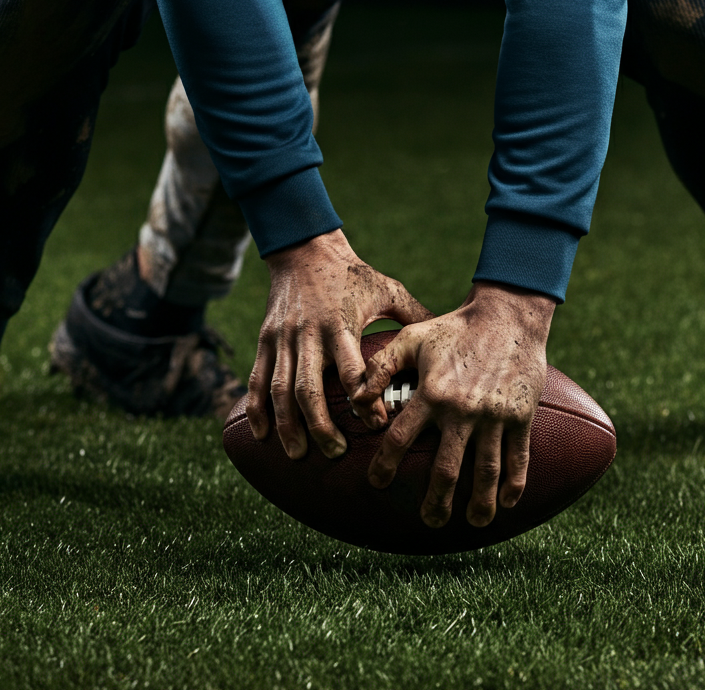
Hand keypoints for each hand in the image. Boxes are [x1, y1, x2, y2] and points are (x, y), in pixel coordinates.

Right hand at [248, 229, 432, 459]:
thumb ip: (414, 315)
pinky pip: (258, 377)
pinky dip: (257, 407)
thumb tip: (447, 337)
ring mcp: (284, 338)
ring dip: (288, 425)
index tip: (379, 426)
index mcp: (340, 325)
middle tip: (336, 453)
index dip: (365, 402)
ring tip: (299, 454)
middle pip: (309, 389)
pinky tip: (263, 433)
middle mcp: (309, 334)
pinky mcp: (266, 338)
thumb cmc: (352, 273)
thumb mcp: (387, 289)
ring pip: (281, 389)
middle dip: (321, 426)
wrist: (304, 249)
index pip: (351, 372)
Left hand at [353, 281, 553, 528]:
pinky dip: (514, 484)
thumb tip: (355, 399)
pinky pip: (518, 457)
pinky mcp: (520, 416)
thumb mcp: (412, 338)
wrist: (507, 315)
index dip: (384, 465)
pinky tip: (507, 504)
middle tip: (430, 521)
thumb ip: (380, 367)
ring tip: (474, 523)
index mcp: (431, 393)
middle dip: (436, 501)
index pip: (400, 438)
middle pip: (447, 469)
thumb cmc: (454, 327)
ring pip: (486, 471)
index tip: (377, 483)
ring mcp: (494, 416)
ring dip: (480, 502)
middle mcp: (462, 411)